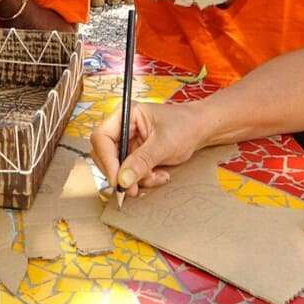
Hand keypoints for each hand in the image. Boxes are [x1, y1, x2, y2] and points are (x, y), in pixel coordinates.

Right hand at [89, 100, 209, 197]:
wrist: (201, 130)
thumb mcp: (164, 144)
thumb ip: (142, 161)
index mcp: (125, 115)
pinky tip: (160, 174)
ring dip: (137, 179)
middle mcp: (122, 128)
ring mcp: (128, 143)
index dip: (106, 160)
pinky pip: (130, 174)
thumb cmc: (185, 126)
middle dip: (122, 174)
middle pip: (105, 156)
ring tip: (158, 176)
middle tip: (133, 188)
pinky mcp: (135, 156)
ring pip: (118, 169)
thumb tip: (122, 180)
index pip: (102, 138)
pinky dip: (144, 179)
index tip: (117, 180)